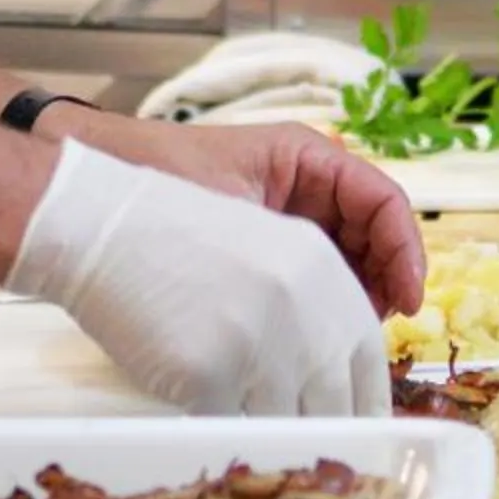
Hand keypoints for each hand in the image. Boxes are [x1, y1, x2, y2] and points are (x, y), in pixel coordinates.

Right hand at [5, 141, 391, 416]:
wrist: (107, 227)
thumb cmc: (181, 239)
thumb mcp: (272, 255)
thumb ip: (315, 313)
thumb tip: (336, 388)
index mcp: (324, 275)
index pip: (368, 362)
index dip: (363, 402)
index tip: (356, 424)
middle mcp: (302, 312)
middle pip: (333, 405)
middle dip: (317, 426)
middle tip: (301, 440)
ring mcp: (257, 347)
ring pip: (282, 424)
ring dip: (263, 425)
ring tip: (232, 399)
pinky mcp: (209, 377)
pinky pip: (227, 426)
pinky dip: (214, 420)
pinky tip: (193, 389)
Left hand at [53, 110, 425, 318]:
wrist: (88, 198)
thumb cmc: (156, 185)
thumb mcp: (235, 213)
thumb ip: (289, 256)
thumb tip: (332, 308)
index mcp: (306, 157)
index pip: (383, 200)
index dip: (405, 251)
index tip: (410, 301)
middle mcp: (302, 183)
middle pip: (373, 233)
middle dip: (385, 281)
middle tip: (378, 333)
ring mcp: (282, 216)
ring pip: (346, 259)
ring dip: (355, 299)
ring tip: (347, 340)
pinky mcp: (261, 247)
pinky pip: (309, 275)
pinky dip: (320, 306)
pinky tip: (312, 337)